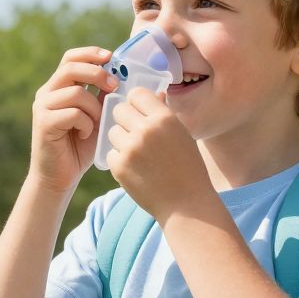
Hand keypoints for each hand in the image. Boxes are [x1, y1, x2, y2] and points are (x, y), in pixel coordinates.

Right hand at [29, 46, 116, 193]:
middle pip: (71, 67)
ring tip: (96, 123)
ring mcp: (43, 107)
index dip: (91, 53)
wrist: (60, 177)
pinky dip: (86, 124)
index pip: (71, 57)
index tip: (111, 57)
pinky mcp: (44, 123)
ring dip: (94, 107)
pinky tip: (85, 136)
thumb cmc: (80, 147)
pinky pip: (73, 113)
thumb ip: (107, 97)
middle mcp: (47, 93)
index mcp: (58, 87)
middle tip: (114, 86)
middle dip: (97, 74)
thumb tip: (132, 79)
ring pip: (75, 92)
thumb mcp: (98, 117)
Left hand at [106, 88, 211, 219]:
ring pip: (112, 131)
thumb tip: (154, 94)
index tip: (140, 112)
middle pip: (119, 110)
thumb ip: (164, 114)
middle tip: (136, 133)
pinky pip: (110, 152)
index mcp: (164, 118)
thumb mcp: (182, 134)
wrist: (186, 204)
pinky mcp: (119, 166)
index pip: (136, 94)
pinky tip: (135, 168)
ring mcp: (130, 149)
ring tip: (138, 153)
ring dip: (121, 140)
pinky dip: (119, 159)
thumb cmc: (188, 167)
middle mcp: (146, 130)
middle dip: (125, 120)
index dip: (137, 103)